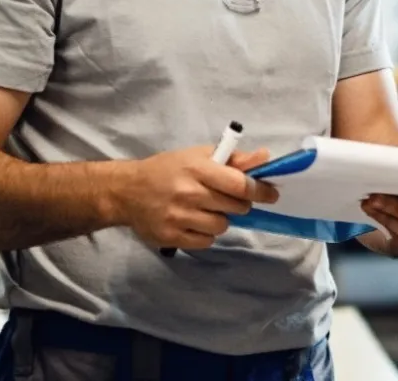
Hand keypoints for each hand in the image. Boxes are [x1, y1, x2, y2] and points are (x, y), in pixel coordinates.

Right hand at [117, 146, 278, 249]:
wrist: (126, 191)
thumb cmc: (167, 169)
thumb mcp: (197, 156)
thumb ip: (232, 159)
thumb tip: (265, 158)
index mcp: (197, 168)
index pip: (239, 184)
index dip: (259, 190)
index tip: (270, 194)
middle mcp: (188, 193)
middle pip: (235, 207)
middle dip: (238, 204)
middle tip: (228, 199)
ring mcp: (179, 217)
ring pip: (222, 227)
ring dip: (220, 220)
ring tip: (205, 210)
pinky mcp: (171, 237)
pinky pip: (206, 242)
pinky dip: (205, 234)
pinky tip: (194, 222)